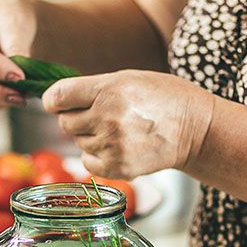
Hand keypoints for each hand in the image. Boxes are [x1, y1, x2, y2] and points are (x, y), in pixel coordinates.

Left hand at [42, 70, 214, 178]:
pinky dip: (97, 156)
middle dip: (77, 117)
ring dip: (90, 137)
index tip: (58, 102)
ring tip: (118, 130)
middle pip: (65, 122)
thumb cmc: (160, 97)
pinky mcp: (118, 168)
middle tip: (102, 114)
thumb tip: (53, 101)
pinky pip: (87, 162)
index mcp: (108, 90)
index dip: (54, 100)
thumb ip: (90, 88)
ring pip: (77, 143)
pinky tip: (118, 146)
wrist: (194, 128)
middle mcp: (107, 118)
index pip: (57, 97)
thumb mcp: (126, 79)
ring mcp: (113, 146)